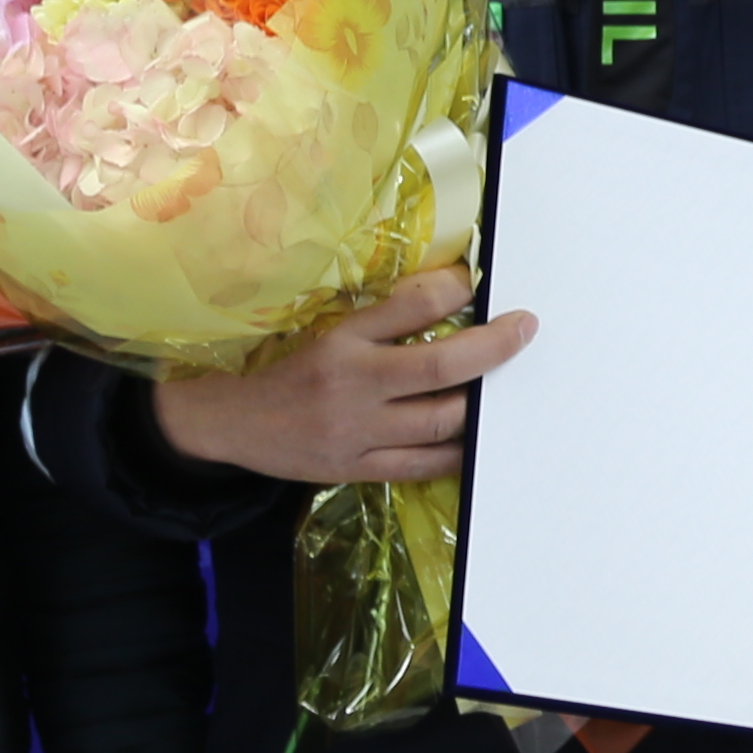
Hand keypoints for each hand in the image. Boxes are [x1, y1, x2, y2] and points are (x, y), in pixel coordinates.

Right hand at [149, 267, 533, 487]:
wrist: (229, 422)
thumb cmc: (286, 369)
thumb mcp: (328, 330)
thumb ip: (385, 315)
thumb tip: (449, 291)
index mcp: (342, 340)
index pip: (412, 305)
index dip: (454, 289)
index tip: (478, 283)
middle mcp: (353, 384)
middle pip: (441, 364)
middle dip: (492, 347)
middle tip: (523, 330)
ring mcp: (358, 432)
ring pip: (442, 419)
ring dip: (482, 402)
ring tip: (503, 385)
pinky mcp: (357, 468)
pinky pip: (424, 464)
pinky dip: (458, 451)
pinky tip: (477, 437)